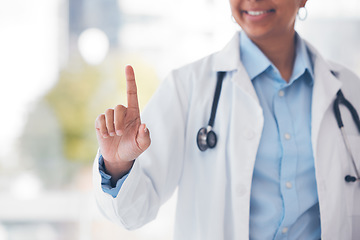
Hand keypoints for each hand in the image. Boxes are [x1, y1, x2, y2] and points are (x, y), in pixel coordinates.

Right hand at [95, 65, 150, 180]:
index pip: (132, 93)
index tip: (128, 66)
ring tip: (114, 136)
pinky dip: (103, 128)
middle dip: (118, 121)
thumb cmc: (133, 149)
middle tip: (120, 133)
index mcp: (134, 114)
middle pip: (118, 107)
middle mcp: (122, 113)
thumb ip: (145, 136)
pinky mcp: (101, 123)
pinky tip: (106, 136)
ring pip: (108, 113)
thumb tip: (143, 125)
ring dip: (111, 126)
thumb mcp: (142, 145)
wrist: (119, 158)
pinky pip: (100, 119)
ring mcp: (111, 117)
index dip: (130, 79)